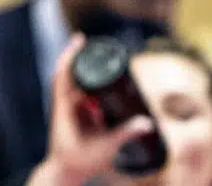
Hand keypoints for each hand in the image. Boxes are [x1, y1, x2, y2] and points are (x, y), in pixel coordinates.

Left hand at [28, 35, 155, 185]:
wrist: (64, 173)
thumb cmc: (79, 161)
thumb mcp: (105, 146)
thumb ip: (126, 134)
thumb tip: (148, 122)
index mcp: (64, 107)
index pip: (64, 74)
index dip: (70, 55)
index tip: (80, 39)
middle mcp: (63, 104)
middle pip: (68, 73)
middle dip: (79, 56)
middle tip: (89, 40)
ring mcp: (67, 108)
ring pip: (74, 83)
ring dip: (83, 69)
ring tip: (96, 54)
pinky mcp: (73, 115)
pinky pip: (79, 93)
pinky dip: (88, 83)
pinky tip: (98, 77)